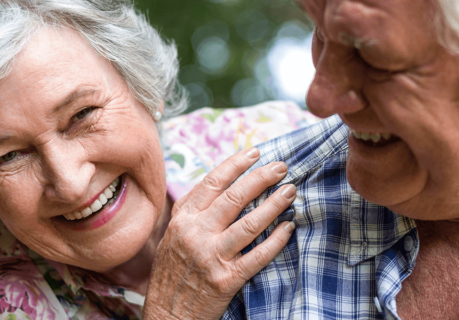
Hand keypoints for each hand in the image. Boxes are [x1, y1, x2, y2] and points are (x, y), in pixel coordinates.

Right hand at [143, 148, 294, 319]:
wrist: (167, 315)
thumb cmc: (173, 274)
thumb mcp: (173, 237)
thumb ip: (194, 213)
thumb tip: (222, 185)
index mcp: (182, 219)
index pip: (212, 182)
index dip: (236, 164)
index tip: (256, 153)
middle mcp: (195, 234)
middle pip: (235, 197)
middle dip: (262, 178)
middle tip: (282, 167)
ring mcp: (211, 256)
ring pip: (250, 223)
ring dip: (274, 204)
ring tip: (291, 192)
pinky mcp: (225, 279)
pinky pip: (257, 256)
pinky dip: (276, 240)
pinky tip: (289, 228)